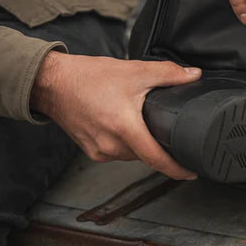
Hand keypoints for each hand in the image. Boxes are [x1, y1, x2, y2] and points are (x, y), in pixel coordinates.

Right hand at [30, 52, 201, 179]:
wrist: (53, 83)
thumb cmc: (89, 77)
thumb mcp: (135, 71)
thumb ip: (168, 74)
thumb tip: (193, 75)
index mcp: (125, 127)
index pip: (157, 159)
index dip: (178, 170)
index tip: (192, 173)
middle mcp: (112, 145)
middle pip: (146, 154)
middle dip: (156, 141)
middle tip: (158, 121)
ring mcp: (100, 151)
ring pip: (132, 153)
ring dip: (139, 141)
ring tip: (135, 118)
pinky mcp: (92, 151)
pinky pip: (118, 151)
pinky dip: (125, 141)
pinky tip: (120, 123)